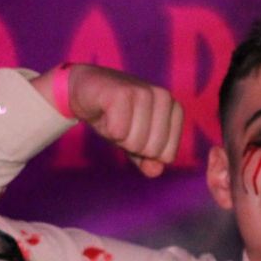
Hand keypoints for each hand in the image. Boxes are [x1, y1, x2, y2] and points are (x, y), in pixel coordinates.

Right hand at [58, 64, 183, 177]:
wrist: (86, 89)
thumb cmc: (116, 116)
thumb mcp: (135, 142)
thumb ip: (149, 160)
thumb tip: (155, 171)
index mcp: (174, 109)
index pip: (167, 155)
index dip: (145, 151)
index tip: (135, 131)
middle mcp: (164, 97)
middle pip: (152, 150)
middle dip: (131, 144)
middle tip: (121, 124)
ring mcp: (144, 92)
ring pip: (135, 143)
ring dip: (118, 137)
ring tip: (113, 117)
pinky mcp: (121, 92)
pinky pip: (118, 132)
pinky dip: (107, 129)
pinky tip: (104, 111)